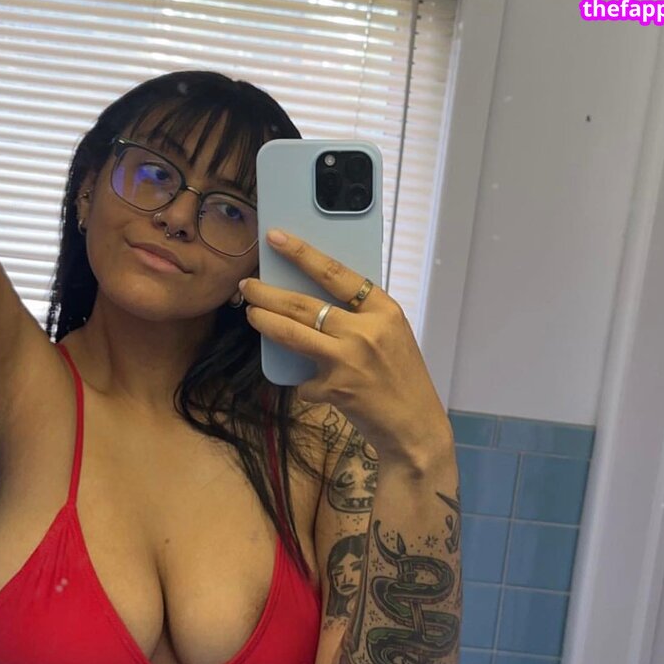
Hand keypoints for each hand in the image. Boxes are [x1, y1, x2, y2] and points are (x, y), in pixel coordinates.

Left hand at [239, 229, 449, 463]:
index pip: (335, 273)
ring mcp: (348, 360)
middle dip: (268, 292)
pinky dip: (306, 384)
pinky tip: (316, 388)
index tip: (276, 238)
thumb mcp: (392, 336)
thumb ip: (363, 317)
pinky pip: (305, 380)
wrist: (415, 426)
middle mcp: (366, 331)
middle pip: (303, 304)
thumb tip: (318, 300)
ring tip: (252, 314)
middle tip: (248, 286)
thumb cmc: (403, 379)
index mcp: (384, 310)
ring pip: (293, 333)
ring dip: (266, 322)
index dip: (301, 253)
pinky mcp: (335, 389)